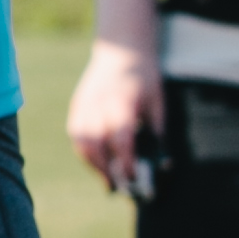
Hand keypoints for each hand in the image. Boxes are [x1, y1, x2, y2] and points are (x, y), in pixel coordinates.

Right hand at [65, 42, 165, 192]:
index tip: (133, 178)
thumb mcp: (158, 103)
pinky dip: (85, 152)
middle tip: (118, 187)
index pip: (120, 138)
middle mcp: (98, 103)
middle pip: (96, 144)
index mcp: (122, 101)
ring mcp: (84, 104)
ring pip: (81, 142)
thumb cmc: (145, 79)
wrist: (121, 50)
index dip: (125, 161)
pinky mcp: (77, 106)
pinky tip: (97, 161)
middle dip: (106, 169)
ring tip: (107, 178)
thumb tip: (162, 166)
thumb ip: (157, 133)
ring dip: (93, 164)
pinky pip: (76, 135)